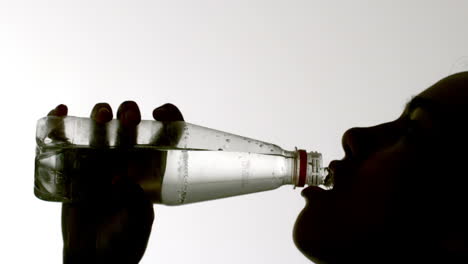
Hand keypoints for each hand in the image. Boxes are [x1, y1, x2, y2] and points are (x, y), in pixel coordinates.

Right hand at [48, 101, 183, 263]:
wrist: (94, 256)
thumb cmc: (124, 240)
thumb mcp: (140, 221)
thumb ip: (135, 201)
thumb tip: (120, 179)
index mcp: (151, 167)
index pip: (164, 133)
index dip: (167, 116)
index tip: (160, 113)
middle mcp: (127, 158)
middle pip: (129, 123)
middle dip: (129, 112)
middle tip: (129, 118)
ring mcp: (100, 159)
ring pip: (100, 125)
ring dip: (101, 112)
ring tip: (102, 118)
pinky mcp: (75, 165)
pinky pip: (67, 138)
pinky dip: (61, 121)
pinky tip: (61, 112)